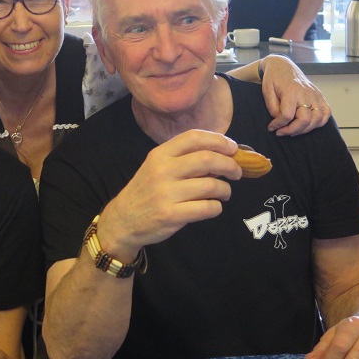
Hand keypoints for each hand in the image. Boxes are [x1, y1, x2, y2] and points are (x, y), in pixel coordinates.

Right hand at [98, 130, 241, 258]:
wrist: (122, 220)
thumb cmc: (146, 191)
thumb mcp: (157, 168)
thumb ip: (183, 159)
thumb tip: (221, 155)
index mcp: (160, 154)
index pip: (194, 137)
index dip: (219, 140)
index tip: (232, 148)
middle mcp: (162, 170)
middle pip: (207, 159)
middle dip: (230, 165)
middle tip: (237, 172)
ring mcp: (166, 193)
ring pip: (211, 185)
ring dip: (225, 189)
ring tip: (224, 193)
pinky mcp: (171, 215)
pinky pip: (207, 208)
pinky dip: (216, 207)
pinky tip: (213, 206)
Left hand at [260, 56, 330, 135]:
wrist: (283, 66)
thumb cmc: (274, 78)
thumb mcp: (267, 91)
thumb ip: (272, 107)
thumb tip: (279, 120)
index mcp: (291, 92)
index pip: (287, 115)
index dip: (278, 125)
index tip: (272, 127)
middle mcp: (306, 94)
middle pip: (304, 120)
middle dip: (291, 130)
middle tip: (281, 132)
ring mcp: (315, 95)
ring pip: (317, 119)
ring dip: (305, 130)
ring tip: (293, 130)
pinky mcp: (319, 96)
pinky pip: (326, 113)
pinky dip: (319, 122)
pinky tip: (308, 125)